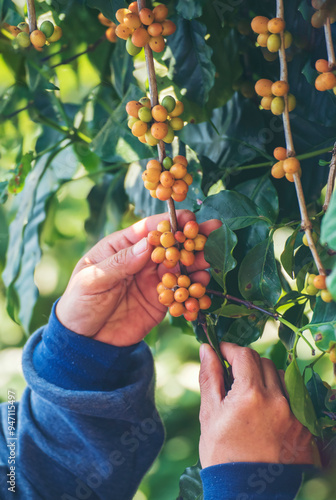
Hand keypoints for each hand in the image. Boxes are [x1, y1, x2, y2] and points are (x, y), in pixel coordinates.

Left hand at [56, 210, 220, 345]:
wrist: (84, 341)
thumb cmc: (79, 303)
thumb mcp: (93, 279)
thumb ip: (120, 262)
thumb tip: (149, 243)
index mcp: (122, 247)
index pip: (149, 229)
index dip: (170, 223)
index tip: (189, 219)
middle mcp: (141, 260)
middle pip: (171, 245)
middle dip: (192, 238)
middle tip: (214, 231)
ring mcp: (153, 280)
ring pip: (180, 267)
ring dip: (197, 262)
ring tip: (212, 258)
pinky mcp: (161, 302)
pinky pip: (180, 292)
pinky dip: (193, 290)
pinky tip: (202, 285)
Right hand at [199, 342, 315, 466]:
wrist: (245, 493)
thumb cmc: (222, 454)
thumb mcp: (209, 414)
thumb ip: (210, 377)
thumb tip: (206, 349)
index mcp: (250, 395)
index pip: (244, 355)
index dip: (230, 349)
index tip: (221, 352)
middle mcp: (277, 401)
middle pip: (263, 363)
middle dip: (246, 363)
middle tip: (233, 375)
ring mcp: (294, 415)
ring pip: (280, 378)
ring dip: (265, 379)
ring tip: (250, 396)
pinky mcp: (304, 428)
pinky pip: (293, 398)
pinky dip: (279, 396)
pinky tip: (266, 411)